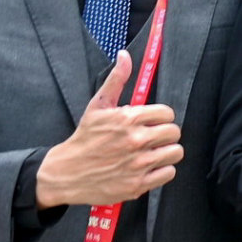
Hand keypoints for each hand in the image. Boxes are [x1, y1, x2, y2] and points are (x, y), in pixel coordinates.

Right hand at [36, 54, 182, 209]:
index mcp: (128, 120)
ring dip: (167, 151)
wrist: (66, 172)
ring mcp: (138, 165)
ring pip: (175, 153)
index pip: (167, 113)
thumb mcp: (98, 106)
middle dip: (165, 133)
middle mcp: (136, 141)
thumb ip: (116, 80)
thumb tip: (125, 56)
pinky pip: (168, 173)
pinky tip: (149, 167)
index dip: (162, 116)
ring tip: (154, 151)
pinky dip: (162, 170)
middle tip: (154, 137)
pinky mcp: (138, 185)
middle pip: (174, 132)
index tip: (153, 121)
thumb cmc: (84, 138)